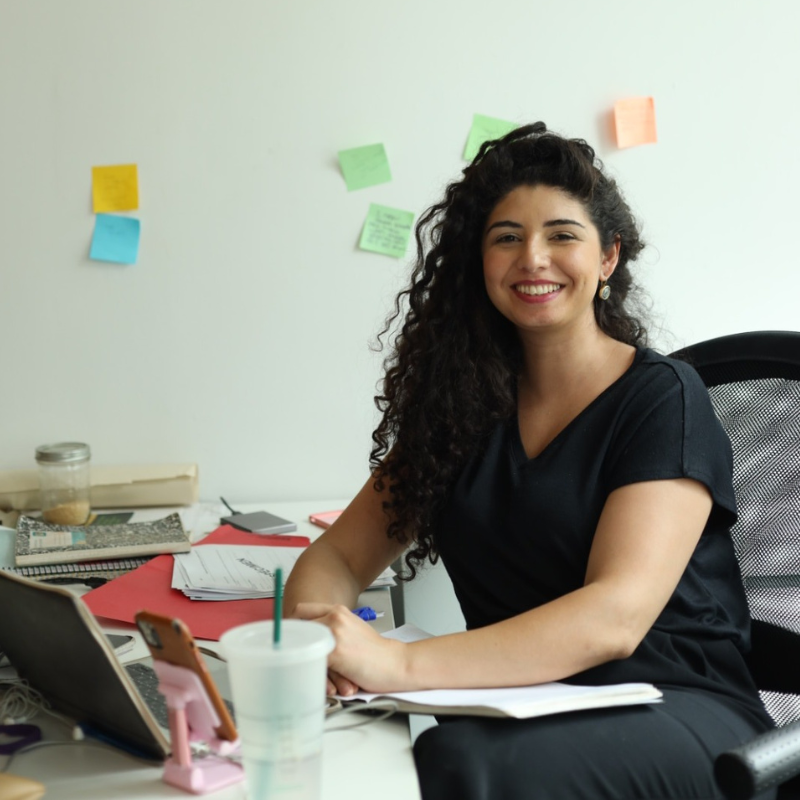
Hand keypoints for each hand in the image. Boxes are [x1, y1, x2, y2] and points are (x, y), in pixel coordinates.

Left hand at [293, 602, 408, 695]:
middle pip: (296, 625)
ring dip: (299, 656)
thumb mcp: (352, 629)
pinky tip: (313, 677)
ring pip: (301, 643)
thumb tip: (306, 636)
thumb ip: (331, 627)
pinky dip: (309, 670)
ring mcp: (334, 633)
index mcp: (338, 610)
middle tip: (288, 654)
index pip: (301, 610)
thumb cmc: (374, 652)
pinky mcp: (335, 652)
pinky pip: (310, 660)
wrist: (394, 663)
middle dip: (290, 641)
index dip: (291, 624)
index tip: (288, 637)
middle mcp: (334, 617)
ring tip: (301, 668)